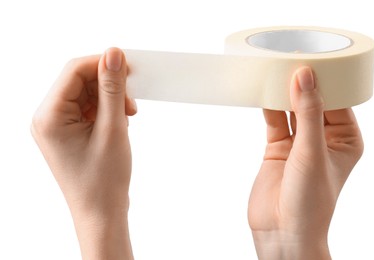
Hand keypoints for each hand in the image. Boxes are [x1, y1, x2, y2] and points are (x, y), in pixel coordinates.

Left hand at [31, 48, 135, 259]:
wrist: (101, 213)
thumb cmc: (103, 180)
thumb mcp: (112, 129)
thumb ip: (112, 89)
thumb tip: (113, 54)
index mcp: (49, 116)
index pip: (74, 71)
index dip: (103, 64)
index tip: (129, 67)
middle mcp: (47, 118)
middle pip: (79, 81)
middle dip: (108, 85)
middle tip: (131, 101)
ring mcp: (57, 126)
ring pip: (85, 94)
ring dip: (110, 98)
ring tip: (127, 117)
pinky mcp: (68, 132)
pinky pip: (87, 108)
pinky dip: (106, 110)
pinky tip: (119, 123)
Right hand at [248, 67, 363, 258]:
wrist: (281, 232)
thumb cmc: (310, 202)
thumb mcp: (312, 152)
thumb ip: (308, 113)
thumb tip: (304, 76)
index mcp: (345, 139)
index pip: (338, 101)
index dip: (326, 80)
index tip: (310, 58)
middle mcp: (323, 138)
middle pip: (313, 101)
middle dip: (303, 83)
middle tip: (290, 58)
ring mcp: (299, 143)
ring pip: (292, 109)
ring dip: (283, 92)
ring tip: (274, 69)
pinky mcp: (277, 147)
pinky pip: (274, 120)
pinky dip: (268, 105)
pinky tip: (262, 90)